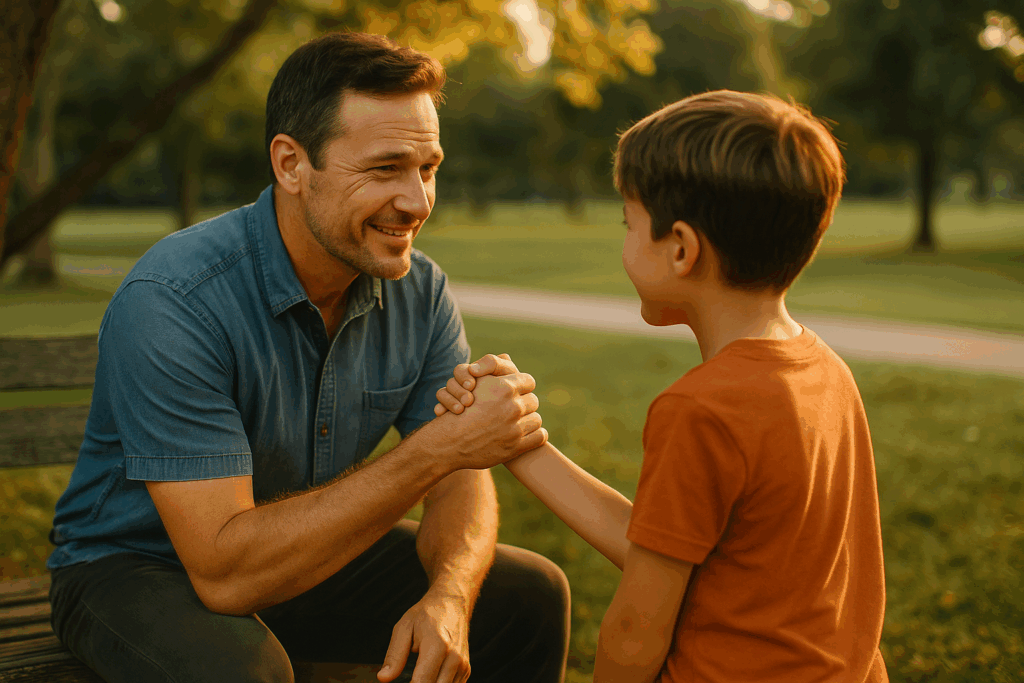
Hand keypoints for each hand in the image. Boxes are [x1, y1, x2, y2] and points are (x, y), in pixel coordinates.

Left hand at [378, 592, 470, 682]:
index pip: (422, 682)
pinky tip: (428, 676)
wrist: (452, 603)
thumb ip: (394, 655)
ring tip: (416, 675)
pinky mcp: (466, 670)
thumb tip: (384, 678)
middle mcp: (454, 658)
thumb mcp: (404, 628)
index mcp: (437, 645)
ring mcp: (463, 665)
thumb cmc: (427, 614)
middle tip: (406, 678)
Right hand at [423, 354, 546, 469]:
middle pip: (533, 400)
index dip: (523, 386)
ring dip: (529, 421)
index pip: (528, 381)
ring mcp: (515, 428)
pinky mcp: (517, 447)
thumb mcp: (474, 384)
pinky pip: (540, 436)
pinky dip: (535, 436)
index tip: (518, 392)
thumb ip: (491, 368)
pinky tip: (525, 436)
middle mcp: (512, 407)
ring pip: (537, 419)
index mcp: (504, 388)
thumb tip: (508, 357)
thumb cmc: (460, 411)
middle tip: (516, 410)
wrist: (448, 444)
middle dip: (525, 404)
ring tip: (518, 424)